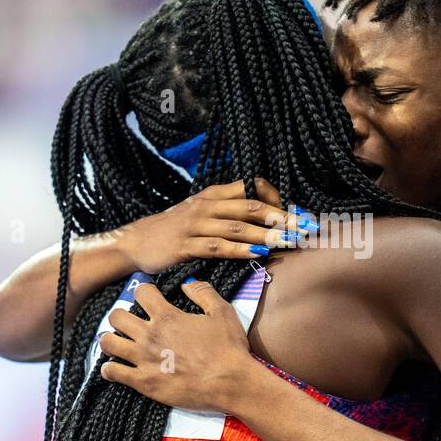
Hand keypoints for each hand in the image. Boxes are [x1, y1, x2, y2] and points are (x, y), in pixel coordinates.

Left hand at [98, 280, 259, 412]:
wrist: (230, 383)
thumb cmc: (229, 348)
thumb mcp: (222, 312)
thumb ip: (203, 292)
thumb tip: (187, 282)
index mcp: (168, 317)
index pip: (140, 292)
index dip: (143, 292)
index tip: (147, 298)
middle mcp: (150, 336)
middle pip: (116, 316)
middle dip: (121, 316)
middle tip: (129, 323)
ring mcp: (144, 360)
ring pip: (108, 343)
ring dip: (111, 340)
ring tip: (119, 343)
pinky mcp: (143, 382)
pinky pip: (112, 372)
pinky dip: (109, 369)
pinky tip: (115, 368)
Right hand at [120, 178, 311, 274]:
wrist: (135, 242)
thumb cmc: (173, 229)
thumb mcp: (200, 212)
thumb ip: (228, 212)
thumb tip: (265, 218)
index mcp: (213, 194)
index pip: (250, 188)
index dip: (276, 198)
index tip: (297, 211)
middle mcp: (206, 205)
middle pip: (250, 207)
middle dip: (281, 217)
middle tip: (305, 226)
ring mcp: (195, 225)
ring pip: (238, 227)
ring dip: (267, 234)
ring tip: (290, 240)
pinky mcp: (186, 245)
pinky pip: (218, 246)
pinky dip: (241, 249)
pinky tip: (259, 253)